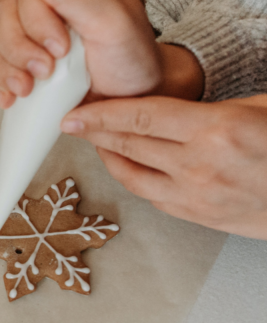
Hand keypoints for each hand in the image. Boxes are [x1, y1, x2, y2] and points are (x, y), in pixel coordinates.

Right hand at [0, 0, 197, 108]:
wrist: (133, 99)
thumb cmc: (131, 57)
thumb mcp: (110, 22)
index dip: (36, 22)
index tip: (60, 49)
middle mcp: (44, 4)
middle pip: (5, 17)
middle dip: (20, 50)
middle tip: (46, 71)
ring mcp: (29, 34)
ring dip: (6, 69)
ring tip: (29, 89)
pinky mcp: (20, 62)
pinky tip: (12, 97)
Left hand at [62, 94, 266, 238]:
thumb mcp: (261, 106)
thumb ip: (212, 107)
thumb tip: (170, 103)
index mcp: (217, 131)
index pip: (139, 118)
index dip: (99, 115)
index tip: (73, 114)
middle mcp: (201, 167)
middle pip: (128, 147)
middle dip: (95, 134)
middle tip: (75, 123)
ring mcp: (199, 198)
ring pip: (133, 177)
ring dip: (110, 159)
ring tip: (98, 143)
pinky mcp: (202, 218)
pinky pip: (154, 198)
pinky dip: (136, 180)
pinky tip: (130, 167)